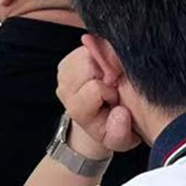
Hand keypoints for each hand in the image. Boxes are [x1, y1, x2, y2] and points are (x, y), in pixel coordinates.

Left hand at [56, 40, 142, 154]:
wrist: (99, 121)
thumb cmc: (112, 129)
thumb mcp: (121, 140)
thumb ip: (120, 131)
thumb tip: (120, 111)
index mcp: (77, 108)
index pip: (96, 87)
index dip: (112, 90)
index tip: (116, 98)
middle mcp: (65, 89)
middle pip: (87, 62)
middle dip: (107, 69)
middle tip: (115, 83)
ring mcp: (65, 73)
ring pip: (86, 51)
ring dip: (103, 60)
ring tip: (110, 77)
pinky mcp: (69, 60)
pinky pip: (87, 46)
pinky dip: (99, 53)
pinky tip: (103, 69)